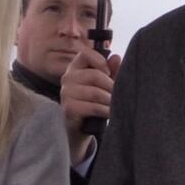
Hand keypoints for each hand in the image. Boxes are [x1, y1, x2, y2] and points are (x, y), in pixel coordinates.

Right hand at [59, 46, 121, 166]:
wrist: (81, 130)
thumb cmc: (93, 103)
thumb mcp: (104, 85)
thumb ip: (111, 71)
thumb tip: (117, 57)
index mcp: (75, 68)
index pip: (85, 54)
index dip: (100, 61)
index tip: (109, 73)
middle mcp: (67, 78)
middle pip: (95, 75)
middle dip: (111, 86)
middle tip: (118, 94)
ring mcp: (66, 94)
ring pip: (96, 92)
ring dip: (110, 100)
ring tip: (116, 105)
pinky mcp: (69, 109)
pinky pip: (93, 106)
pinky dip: (106, 110)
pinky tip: (111, 113)